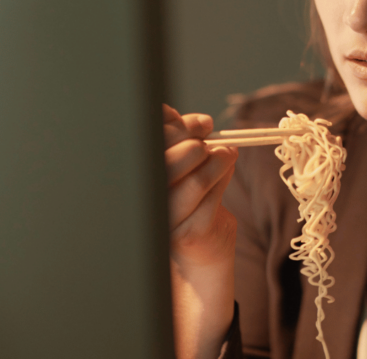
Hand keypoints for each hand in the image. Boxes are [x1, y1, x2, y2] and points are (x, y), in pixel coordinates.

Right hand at [162, 104, 236, 358]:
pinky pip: (210, 199)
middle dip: (192, 144)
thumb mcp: (185, 167)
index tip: (200, 123)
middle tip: (208, 140)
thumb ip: (183, 140)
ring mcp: (164, 221)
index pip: (147, 147)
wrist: (201, 250)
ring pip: (192, 181)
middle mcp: (145, 202)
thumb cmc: (192, 200)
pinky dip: (223, 176)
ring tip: (226, 153)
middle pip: (164, 163)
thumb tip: (187, 117)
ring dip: (215, 160)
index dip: (173, 128)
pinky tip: (228, 165)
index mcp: (138, 180)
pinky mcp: (187, 235)